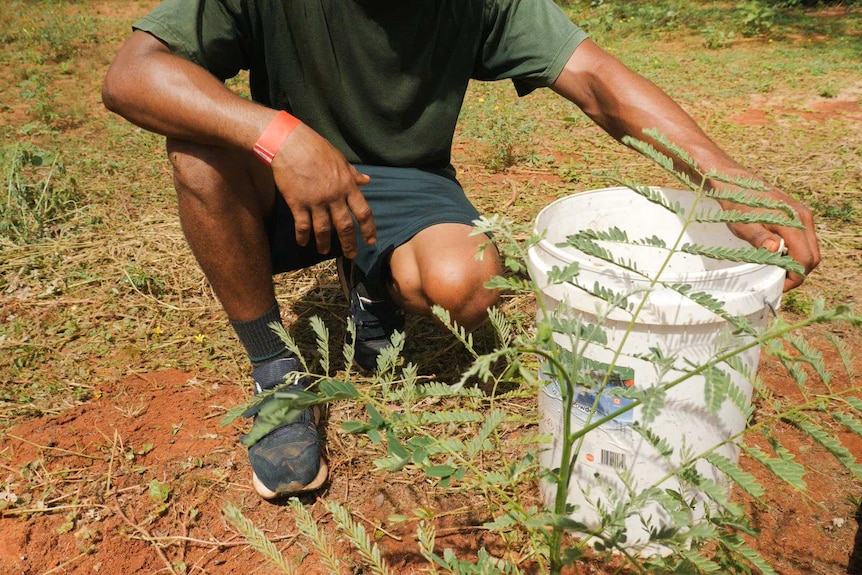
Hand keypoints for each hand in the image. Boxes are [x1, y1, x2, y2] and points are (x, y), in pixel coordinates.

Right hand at [270, 124, 374, 258]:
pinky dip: (303, 236)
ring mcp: (315, 201)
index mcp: (347, 185)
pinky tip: (303, 242)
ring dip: (324, 243)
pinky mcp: (297, 203)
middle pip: (344, 226)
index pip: (363, 212)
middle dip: (349, 243)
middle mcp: (333, 196)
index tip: (371, 241)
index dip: (369, 229)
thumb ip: (353, 174)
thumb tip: (367, 180)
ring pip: (323, 229)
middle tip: (351, 255)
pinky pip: (302, 225)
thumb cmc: (316, 148)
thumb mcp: (339, 159)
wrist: (289, 143)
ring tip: (324, 251)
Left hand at [722, 187, 819, 291]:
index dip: (795, 277)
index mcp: (792, 223)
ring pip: (811, 248)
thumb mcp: (744, 226)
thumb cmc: (738, 206)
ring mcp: (803, 215)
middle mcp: (803, 218)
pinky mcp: (799, 214)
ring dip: (798, 262)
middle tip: (778, 281)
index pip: (805, 258)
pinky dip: (797, 251)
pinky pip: (806, 239)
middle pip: (813, 256)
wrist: (737, 183)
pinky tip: (779, 254)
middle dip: (798, 272)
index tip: (779, 286)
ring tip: (777, 268)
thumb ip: (760, 238)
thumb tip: (775, 250)